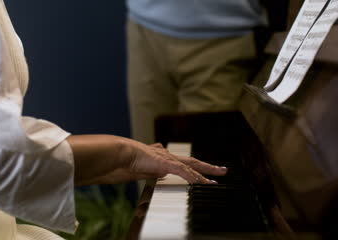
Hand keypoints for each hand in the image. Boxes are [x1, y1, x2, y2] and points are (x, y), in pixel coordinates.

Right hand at [67, 135, 226, 185]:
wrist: (116, 154)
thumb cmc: (121, 162)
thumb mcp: (138, 170)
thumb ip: (150, 171)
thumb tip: (158, 175)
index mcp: (157, 157)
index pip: (178, 162)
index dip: (188, 166)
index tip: (196, 170)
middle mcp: (165, 156)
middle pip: (190, 161)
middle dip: (206, 165)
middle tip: (221, 169)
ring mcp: (166, 159)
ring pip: (192, 166)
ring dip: (206, 171)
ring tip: (219, 175)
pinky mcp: (165, 163)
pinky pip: (184, 172)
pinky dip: (195, 178)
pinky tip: (205, 182)